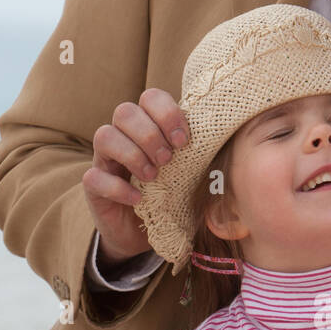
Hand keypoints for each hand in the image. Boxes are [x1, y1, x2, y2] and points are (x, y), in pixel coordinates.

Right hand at [83, 88, 189, 266]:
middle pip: (125, 112)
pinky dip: (118, 187)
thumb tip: (236, 145)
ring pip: (104, 136)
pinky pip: (94, 177)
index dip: (166, 113)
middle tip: (168, 160)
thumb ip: (202, 156)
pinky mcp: (94, 187)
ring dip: (132, 154)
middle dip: (150, 134)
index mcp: (148, 126)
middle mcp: (123, 137)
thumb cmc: (171, 197)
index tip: (183, 140)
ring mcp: (104, 160)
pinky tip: (138, 199)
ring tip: (153, 177)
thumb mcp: (190, 174)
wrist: (142, 232)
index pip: (150, 97)